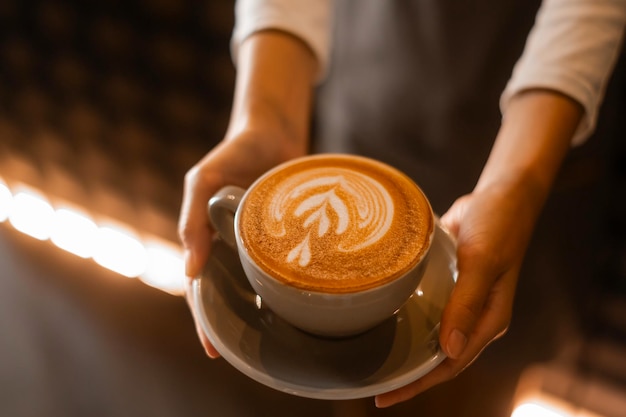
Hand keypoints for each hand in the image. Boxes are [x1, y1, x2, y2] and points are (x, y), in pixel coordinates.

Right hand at [177, 30, 316, 356]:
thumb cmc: (233, 153)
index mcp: (209, 240)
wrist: (273, 132)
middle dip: (235, 324)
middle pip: (231, 294)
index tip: (213, 350)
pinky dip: (293, 285)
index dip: (204, 321)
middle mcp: (235, 247)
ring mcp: (261, 243)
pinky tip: (305, 305)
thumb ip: (192, 222)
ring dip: (265, 310)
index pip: (202, 289)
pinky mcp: (289, 235)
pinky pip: (289, 265)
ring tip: (279, 338)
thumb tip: (191, 273)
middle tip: (247, 354)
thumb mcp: (203, 182)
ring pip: (261, 285)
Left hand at [374, 178, 538, 406]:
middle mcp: (473, 316)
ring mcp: (459, 300)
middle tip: (372, 384)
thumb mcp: (482, 263)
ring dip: (406, 346)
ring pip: (430, 332)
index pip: (451, 364)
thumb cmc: (498, 226)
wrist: (500, 193)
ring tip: (372, 358)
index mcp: (488, 320)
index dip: (419, 383)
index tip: (386, 395)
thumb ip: (466, 304)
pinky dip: (407, 315)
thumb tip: (449, 350)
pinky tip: (383, 316)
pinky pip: (426, 306)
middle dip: (409, 373)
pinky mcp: (448, 282)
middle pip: (439, 355)